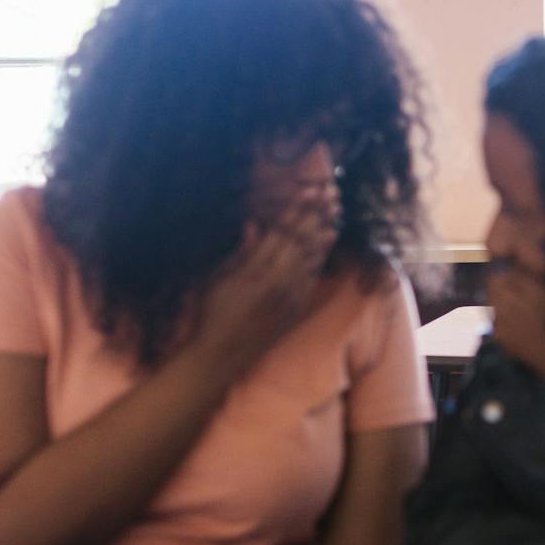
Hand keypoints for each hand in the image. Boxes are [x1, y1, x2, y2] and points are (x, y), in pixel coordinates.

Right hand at [191, 190, 337, 372]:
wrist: (220, 354)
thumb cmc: (210, 313)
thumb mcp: (215, 278)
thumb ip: (238, 252)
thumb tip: (253, 225)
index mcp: (253, 268)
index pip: (281, 231)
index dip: (297, 208)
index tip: (308, 189)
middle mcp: (275, 279)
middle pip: (301, 238)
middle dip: (315, 212)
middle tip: (329, 191)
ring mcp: (288, 294)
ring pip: (311, 254)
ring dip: (323, 227)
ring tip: (334, 207)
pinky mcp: (294, 307)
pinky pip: (312, 273)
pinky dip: (321, 253)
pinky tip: (328, 239)